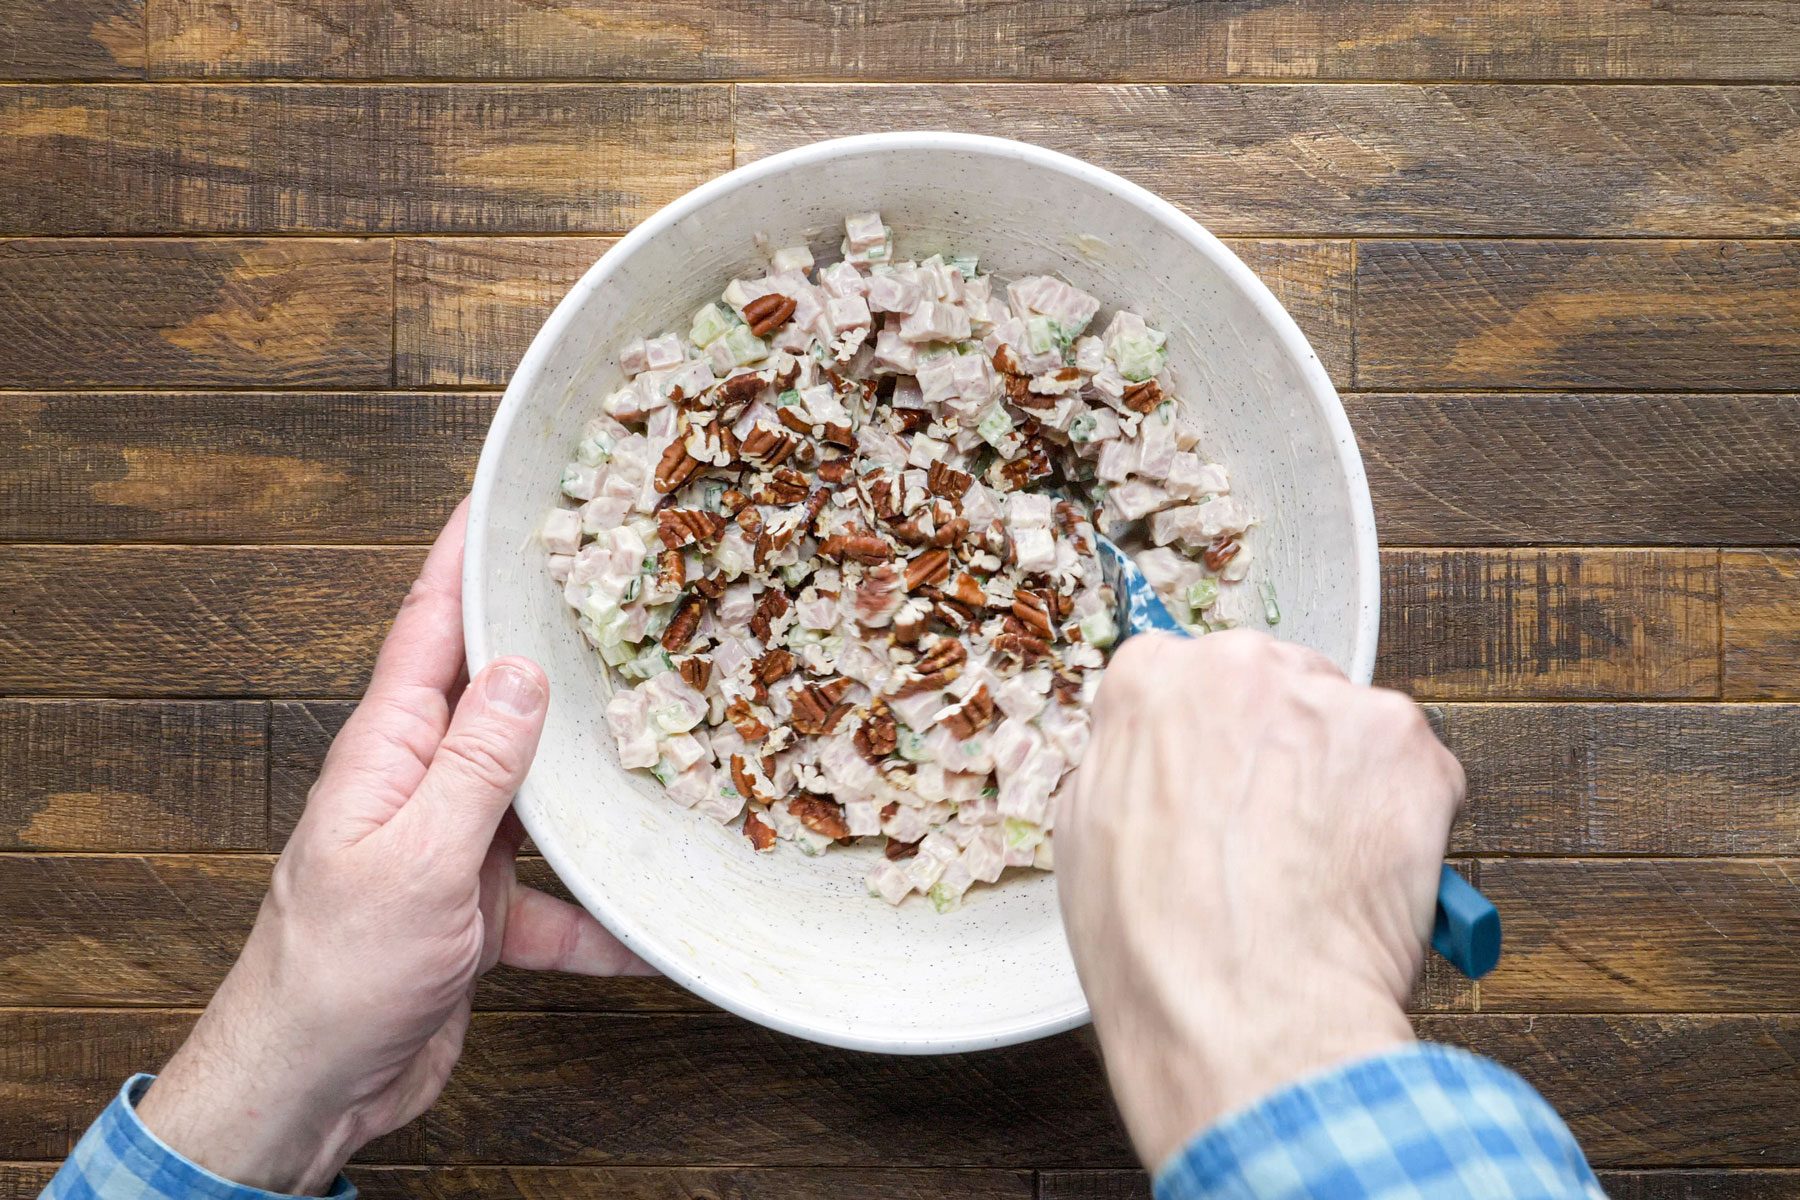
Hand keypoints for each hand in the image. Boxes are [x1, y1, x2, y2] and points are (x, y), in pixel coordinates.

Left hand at [136, 501, 650, 1193]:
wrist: (310, 1089)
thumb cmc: (338, 973)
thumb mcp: (418, 859)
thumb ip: (475, 766)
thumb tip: (524, 672)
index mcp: (390, 753)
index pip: (428, 628)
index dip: (462, 558)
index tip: (499, 496)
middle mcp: (423, 787)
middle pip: (496, 698)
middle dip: (552, 646)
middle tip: (619, 592)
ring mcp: (453, 849)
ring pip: (539, 794)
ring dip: (594, 780)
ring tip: (667, 743)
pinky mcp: (480, 914)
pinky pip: (557, 902)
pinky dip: (601, 917)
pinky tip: (648, 931)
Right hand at [1057, 629, 1464, 1170]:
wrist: (1249, 1012)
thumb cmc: (1160, 947)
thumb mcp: (1082, 837)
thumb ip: (1126, 767)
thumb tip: (1155, 768)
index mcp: (1152, 681)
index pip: (1182, 676)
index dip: (1204, 741)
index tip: (1217, 780)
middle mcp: (1244, 669)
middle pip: (1274, 686)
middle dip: (1281, 749)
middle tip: (1275, 831)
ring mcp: (1333, 703)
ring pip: (1348, 729)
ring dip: (1344, 781)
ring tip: (1320, 867)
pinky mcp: (1410, 749)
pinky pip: (1414, 773)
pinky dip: (1404, 819)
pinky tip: (1364, 876)